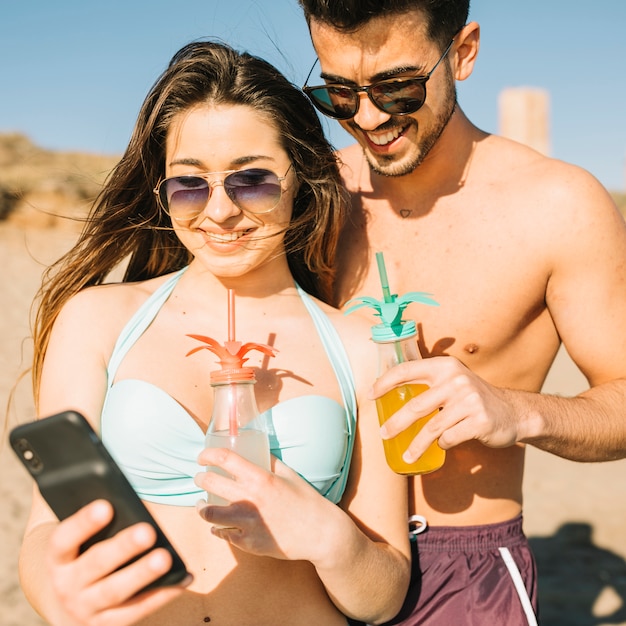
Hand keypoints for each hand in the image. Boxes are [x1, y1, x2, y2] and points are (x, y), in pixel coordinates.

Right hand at [46, 500, 188, 625]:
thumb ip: (97, 524)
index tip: (106, 506)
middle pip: (96, 564)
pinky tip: (184, 578)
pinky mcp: (107, 624)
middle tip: (148, 531)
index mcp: (58, 558)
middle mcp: (66, 585)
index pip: (64, 539)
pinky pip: (137, 610)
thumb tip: (128, 503)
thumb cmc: (84, 555)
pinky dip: (163, 594)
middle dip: (123, 548)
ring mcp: (86, 608)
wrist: (67, 604)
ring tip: (165, 557)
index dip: (83, 523)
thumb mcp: (79, 541)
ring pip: (115, 591)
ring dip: (142, 574)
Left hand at [195, 448, 340, 563]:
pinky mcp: (248, 543)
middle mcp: (249, 499)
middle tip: (200, 478)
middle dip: (200, 478)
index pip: (224, 459)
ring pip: (209, 513)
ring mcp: (247, 523)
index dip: (208, 455)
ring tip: (201, 505)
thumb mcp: (289, 474)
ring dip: (201, 507)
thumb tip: (257, 450)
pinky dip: (218, 529)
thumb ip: (270, 462)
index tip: (202, 457)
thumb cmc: (306, 501)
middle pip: (210, 483)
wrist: (320, 534)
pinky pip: (223, 534)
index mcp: (260, 478)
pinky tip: (219, 525)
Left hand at [370, 356, 521, 462]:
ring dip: (415, 445)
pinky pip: (450, 438)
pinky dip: (442, 445)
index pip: (407, 370)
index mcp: (445, 366)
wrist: (513, 412)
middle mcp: (456, 380)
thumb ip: (428, 384)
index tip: (370, 395)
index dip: (385, 382)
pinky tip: (442, 446)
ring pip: (432, 428)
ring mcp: (469, 401)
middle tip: (383, 433)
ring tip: (406, 455)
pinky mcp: (479, 421)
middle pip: (416, 405)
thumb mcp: (452, 382)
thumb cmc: (472, 399)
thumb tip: (389, 395)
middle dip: (396, 423)